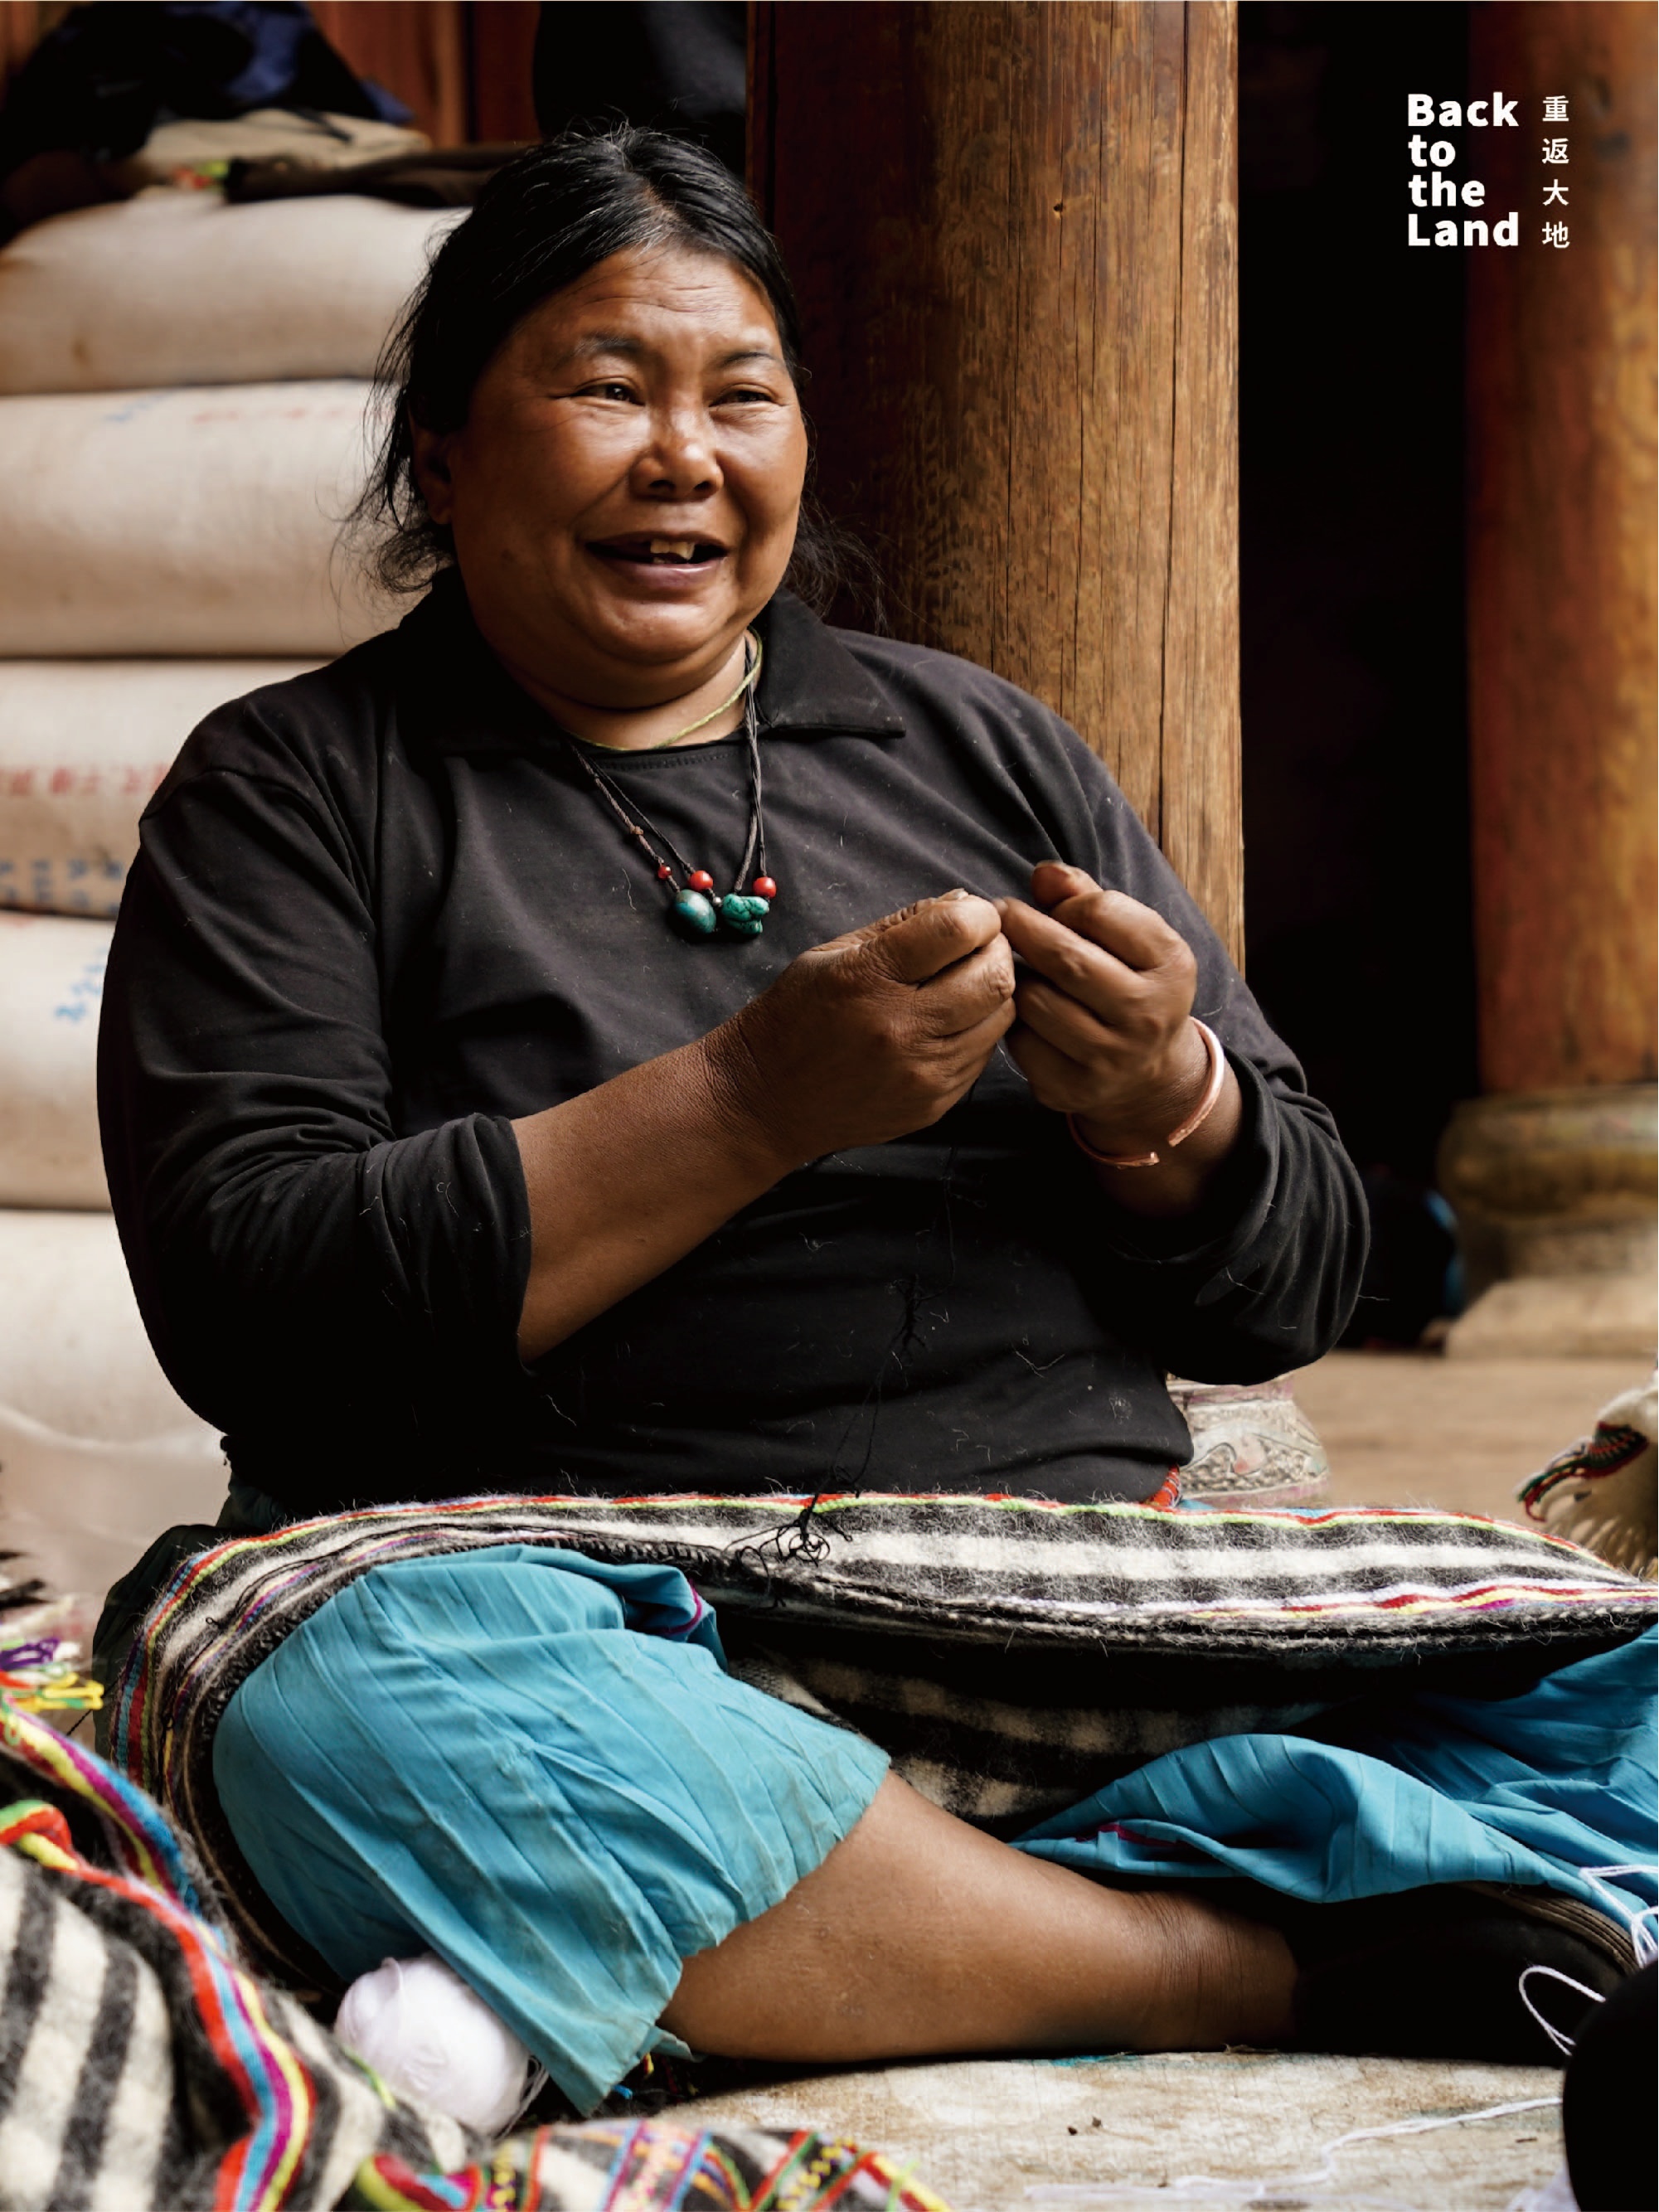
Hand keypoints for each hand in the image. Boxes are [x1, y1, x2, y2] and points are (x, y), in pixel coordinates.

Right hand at [708, 892, 1014, 1164]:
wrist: (766, 1101)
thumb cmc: (794, 1017)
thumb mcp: (833, 953)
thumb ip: (904, 924)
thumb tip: (965, 901)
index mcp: (870, 978)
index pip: (957, 929)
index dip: (979, 913)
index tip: (971, 915)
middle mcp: (901, 1028)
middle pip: (995, 975)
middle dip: (996, 949)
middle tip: (978, 945)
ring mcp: (922, 1073)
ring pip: (1001, 1017)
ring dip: (994, 990)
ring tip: (965, 982)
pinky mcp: (934, 1103)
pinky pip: (984, 1054)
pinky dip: (978, 1029)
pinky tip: (949, 1021)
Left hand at [998, 863, 1238, 1207]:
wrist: (1148, 1072)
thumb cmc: (1129, 983)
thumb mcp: (1128, 937)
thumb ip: (1085, 897)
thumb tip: (1043, 875)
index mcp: (1171, 966)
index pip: (1101, 911)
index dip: (1066, 904)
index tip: (1053, 908)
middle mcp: (1148, 1015)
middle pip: (1064, 957)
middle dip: (1022, 929)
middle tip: (999, 915)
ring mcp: (1112, 1058)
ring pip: (1035, 1001)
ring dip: (1016, 978)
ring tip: (1015, 967)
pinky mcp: (1074, 1089)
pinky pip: (1020, 1042)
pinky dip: (1012, 1021)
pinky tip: (1021, 1012)